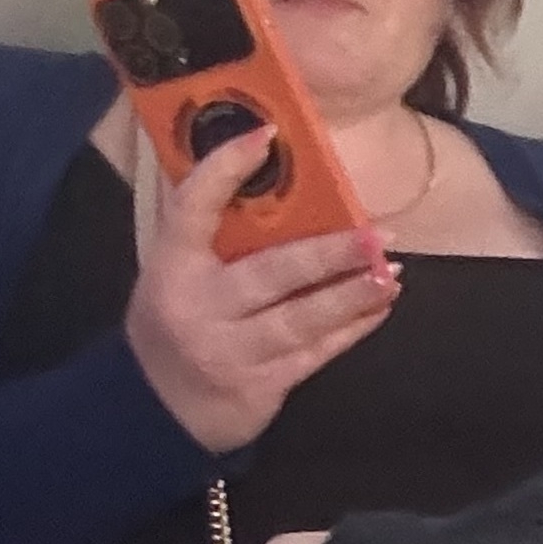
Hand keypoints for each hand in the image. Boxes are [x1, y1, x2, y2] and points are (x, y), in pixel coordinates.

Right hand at [124, 128, 397, 453]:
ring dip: (351, 295)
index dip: (224, 167)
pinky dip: (351, 330)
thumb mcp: (170, 272)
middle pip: (271, 273)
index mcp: (171, 266)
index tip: (266, 133)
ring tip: (389, 272)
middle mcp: (200, 305)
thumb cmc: (176, 321)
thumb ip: (202, 227)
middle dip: (328, 253)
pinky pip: (314, 354)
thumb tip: (247, 159)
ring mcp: (231, 349)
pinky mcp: (260, 384)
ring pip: (301, 319)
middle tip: (376, 233)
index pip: (192, 206)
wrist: (153, 410)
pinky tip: (380, 307)